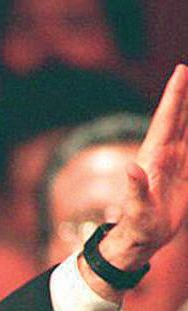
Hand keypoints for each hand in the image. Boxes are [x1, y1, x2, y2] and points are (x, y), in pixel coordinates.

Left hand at [95, 65, 187, 278]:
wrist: (141, 239)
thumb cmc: (137, 226)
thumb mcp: (137, 210)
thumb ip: (135, 190)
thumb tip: (131, 168)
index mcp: (153, 156)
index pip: (166, 119)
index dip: (174, 95)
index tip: (181, 71)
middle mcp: (164, 154)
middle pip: (177, 117)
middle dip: (183, 93)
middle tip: (185, 68)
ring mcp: (174, 161)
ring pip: (187, 128)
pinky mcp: (183, 172)